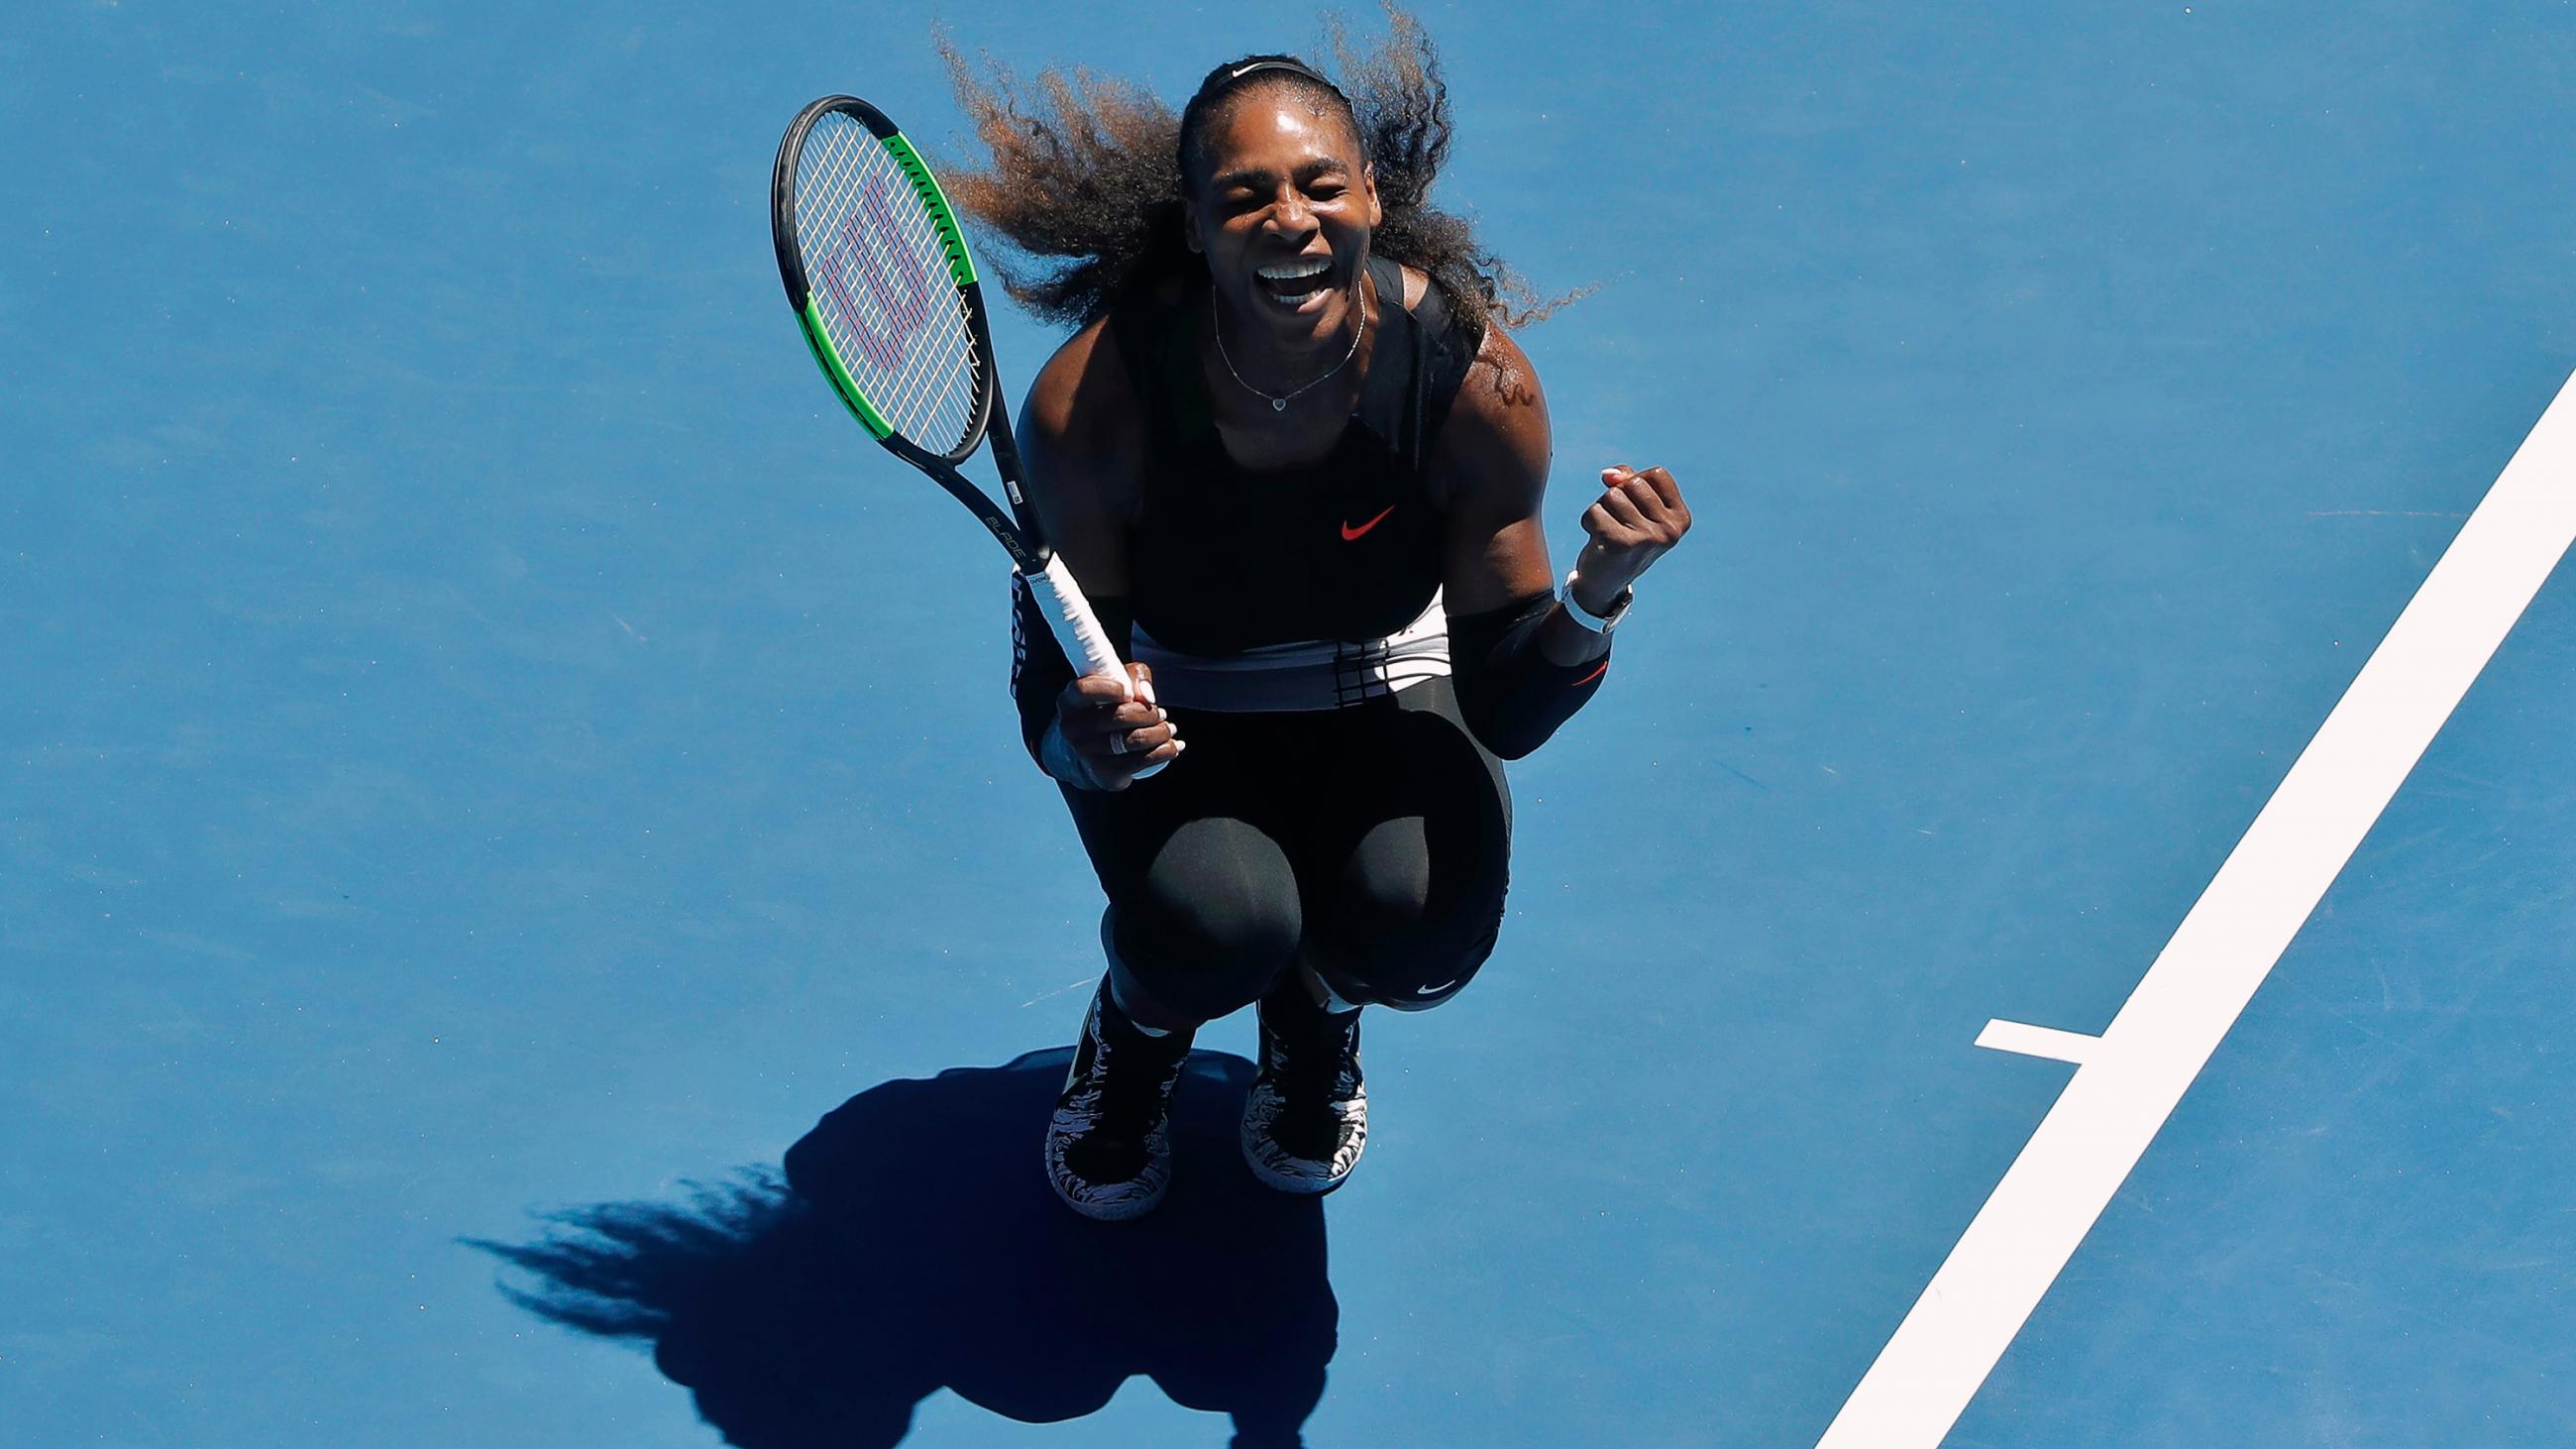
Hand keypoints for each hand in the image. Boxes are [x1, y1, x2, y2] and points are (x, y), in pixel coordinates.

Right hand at [1046, 662, 1183, 790]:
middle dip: (1149, 713)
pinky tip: (1174, 746)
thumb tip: (1148, 696)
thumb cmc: (1103, 710)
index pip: (1083, 691)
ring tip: (1169, 728)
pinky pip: (1141, 761)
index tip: (1129, 692)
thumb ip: (1133, 676)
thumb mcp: (1113, 684)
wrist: (1083, 754)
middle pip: (1119, 716)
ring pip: (1134, 740)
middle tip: (1161, 713)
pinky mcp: (1104, 773)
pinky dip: (1164, 751)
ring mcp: (1087, 754)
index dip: (1109, 689)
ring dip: (1161, 732)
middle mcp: (1072, 729)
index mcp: (1069, 702)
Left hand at [1571, 465, 1690, 611]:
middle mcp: (1670, 530)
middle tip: (1618, 524)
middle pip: (1632, 483)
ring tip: (1608, 532)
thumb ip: (1626, 479)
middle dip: (1617, 497)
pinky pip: (1595, 511)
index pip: (1657, 474)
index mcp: (1681, 519)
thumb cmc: (1621, 536)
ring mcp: (1648, 538)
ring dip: (1602, 510)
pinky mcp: (1621, 543)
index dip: (1636, 484)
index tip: (1635, 510)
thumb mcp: (1633, 505)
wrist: (1605, 583)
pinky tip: (1597, 540)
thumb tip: (1608, 474)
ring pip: (1611, 495)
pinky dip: (1589, 521)